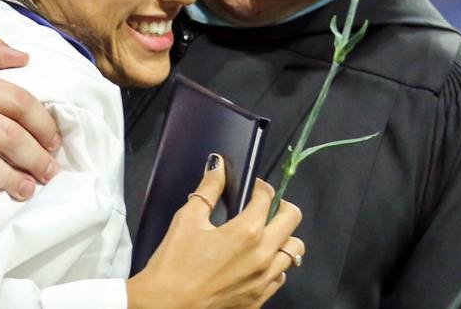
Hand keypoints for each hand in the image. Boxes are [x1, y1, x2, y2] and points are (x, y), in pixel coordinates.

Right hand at [126, 157, 303, 308]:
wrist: (166, 305)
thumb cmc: (174, 262)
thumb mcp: (188, 219)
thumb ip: (208, 189)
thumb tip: (217, 166)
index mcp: (246, 232)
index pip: (267, 197)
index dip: (260, 186)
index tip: (253, 186)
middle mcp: (263, 256)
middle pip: (292, 219)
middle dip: (280, 206)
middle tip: (265, 206)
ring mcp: (264, 280)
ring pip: (294, 251)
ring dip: (283, 236)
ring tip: (264, 233)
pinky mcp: (259, 299)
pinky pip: (281, 276)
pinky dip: (275, 264)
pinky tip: (256, 260)